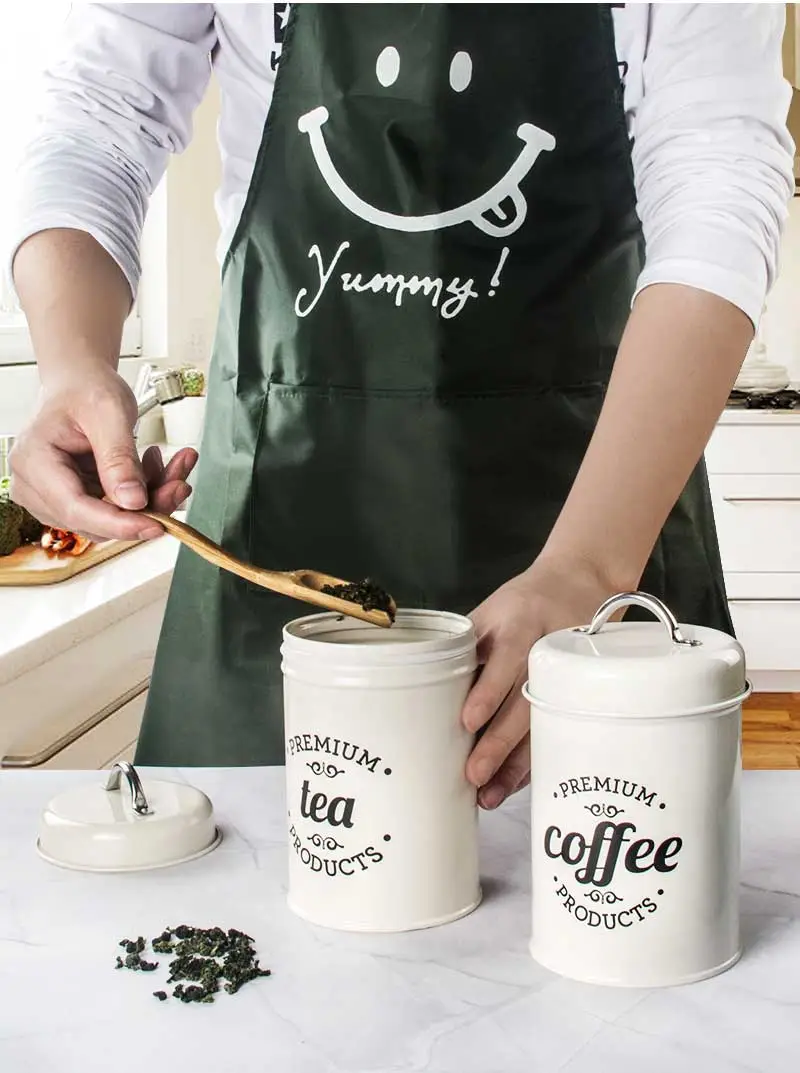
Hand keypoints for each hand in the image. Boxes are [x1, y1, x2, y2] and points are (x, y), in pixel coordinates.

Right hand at [9, 366, 197, 541]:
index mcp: (34, 461)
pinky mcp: (77, 501)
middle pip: (96, 520)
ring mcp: (55, 497)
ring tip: (172, 465)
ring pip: (112, 520)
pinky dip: (143, 493)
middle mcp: (36, 487)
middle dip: (145, 506)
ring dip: (150, 498)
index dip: (119, 523)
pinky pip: (117, 511)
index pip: (76, 508)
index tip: (156, 525)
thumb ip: (119, 458)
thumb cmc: (85, 389)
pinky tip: (154, 466)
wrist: (80, 384)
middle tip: (180, 482)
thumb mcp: (108, 412)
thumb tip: (133, 501)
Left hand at [462, 556, 618, 810]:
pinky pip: (554, 733)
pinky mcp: (578, 694)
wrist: (582, 582)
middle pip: (526, 701)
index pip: (506, 659)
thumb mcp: (492, 610)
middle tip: (474, 775)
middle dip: (500, 742)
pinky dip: (534, 760)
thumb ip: (468, 647)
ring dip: (518, 763)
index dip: (488, 691)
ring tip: (491, 794)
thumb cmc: (524, 602)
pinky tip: (514, 784)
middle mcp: (548, 650)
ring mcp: (569, 675)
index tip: (467, 721)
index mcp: (522, 623)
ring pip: (544, 725)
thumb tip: (426, 691)